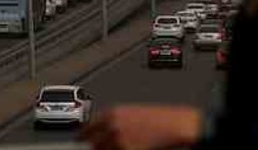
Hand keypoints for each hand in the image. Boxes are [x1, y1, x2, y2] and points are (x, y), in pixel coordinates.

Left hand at [81, 105, 202, 149]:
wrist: (177, 125)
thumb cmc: (161, 117)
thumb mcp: (133, 113)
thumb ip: (116, 121)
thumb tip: (105, 130)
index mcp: (112, 112)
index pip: (86, 128)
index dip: (83, 136)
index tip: (80, 140)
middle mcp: (111, 125)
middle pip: (93, 144)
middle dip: (98, 146)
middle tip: (105, 147)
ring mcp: (117, 140)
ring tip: (121, 147)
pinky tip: (129, 149)